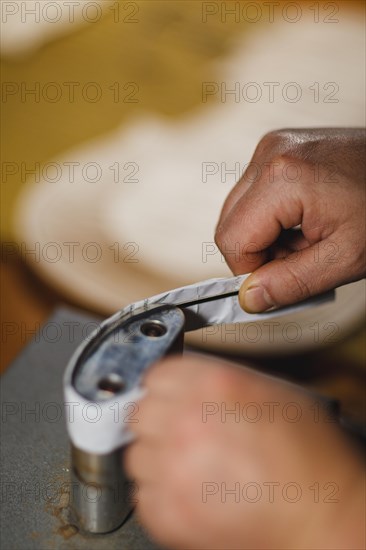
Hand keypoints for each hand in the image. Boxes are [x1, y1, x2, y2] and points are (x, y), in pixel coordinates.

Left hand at [124, 355, 364, 548]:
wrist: (321, 511)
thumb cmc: (306, 454)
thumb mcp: (268, 391)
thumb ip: (218, 380)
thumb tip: (187, 382)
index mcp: (211, 385)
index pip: (155, 376)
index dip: (163, 388)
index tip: (166, 398)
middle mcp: (186, 422)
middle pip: (140, 413)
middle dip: (157, 422)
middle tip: (178, 433)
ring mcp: (174, 468)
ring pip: (136, 454)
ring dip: (156, 458)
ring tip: (188, 465)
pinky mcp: (169, 512)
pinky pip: (143, 495)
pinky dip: (160, 494)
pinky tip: (189, 490)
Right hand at [215, 128, 365, 311]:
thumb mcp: (346, 257)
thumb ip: (292, 283)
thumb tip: (249, 299)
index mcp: (282, 178)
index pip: (232, 241)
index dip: (251, 272)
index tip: (281, 283)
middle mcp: (269, 154)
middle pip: (230, 225)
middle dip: (259, 254)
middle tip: (303, 258)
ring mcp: (272, 147)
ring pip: (239, 213)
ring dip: (267, 237)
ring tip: (310, 236)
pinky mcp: (278, 149)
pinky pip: (254, 196)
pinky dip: (273, 218)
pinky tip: (306, 219)